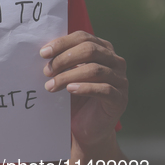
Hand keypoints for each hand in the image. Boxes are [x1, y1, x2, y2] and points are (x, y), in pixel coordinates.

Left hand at [40, 31, 127, 146]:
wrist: (85, 127)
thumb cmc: (74, 97)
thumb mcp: (66, 75)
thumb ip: (61, 61)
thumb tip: (43, 51)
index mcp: (103, 50)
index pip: (83, 37)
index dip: (62, 43)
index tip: (43, 53)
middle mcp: (116, 62)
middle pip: (90, 50)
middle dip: (64, 59)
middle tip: (46, 71)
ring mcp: (120, 80)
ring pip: (95, 69)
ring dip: (68, 76)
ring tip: (50, 85)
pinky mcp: (119, 99)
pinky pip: (104, 89)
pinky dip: (84, 87)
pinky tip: (69, 90)